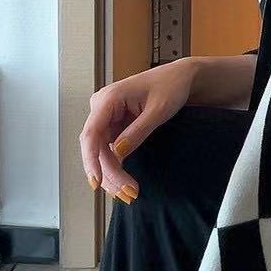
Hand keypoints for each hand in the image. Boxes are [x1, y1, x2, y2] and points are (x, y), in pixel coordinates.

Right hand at [78, 58, 195, 200]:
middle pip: (95, 147)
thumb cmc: (170, 86)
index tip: (97, 181)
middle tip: (127, 192)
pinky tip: (123, 182)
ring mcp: (106, 116)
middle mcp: (101, 107)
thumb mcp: (158, 110)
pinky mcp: (113, 124)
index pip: (91, 133)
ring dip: (112, 173)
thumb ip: (137, 132)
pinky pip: (108, 149)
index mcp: (108, 98)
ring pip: (100, 151)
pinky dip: (116, 166)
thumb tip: (117, 153)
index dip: (91, 160)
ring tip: (128, 192)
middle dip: (108, 172)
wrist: (180, 78)